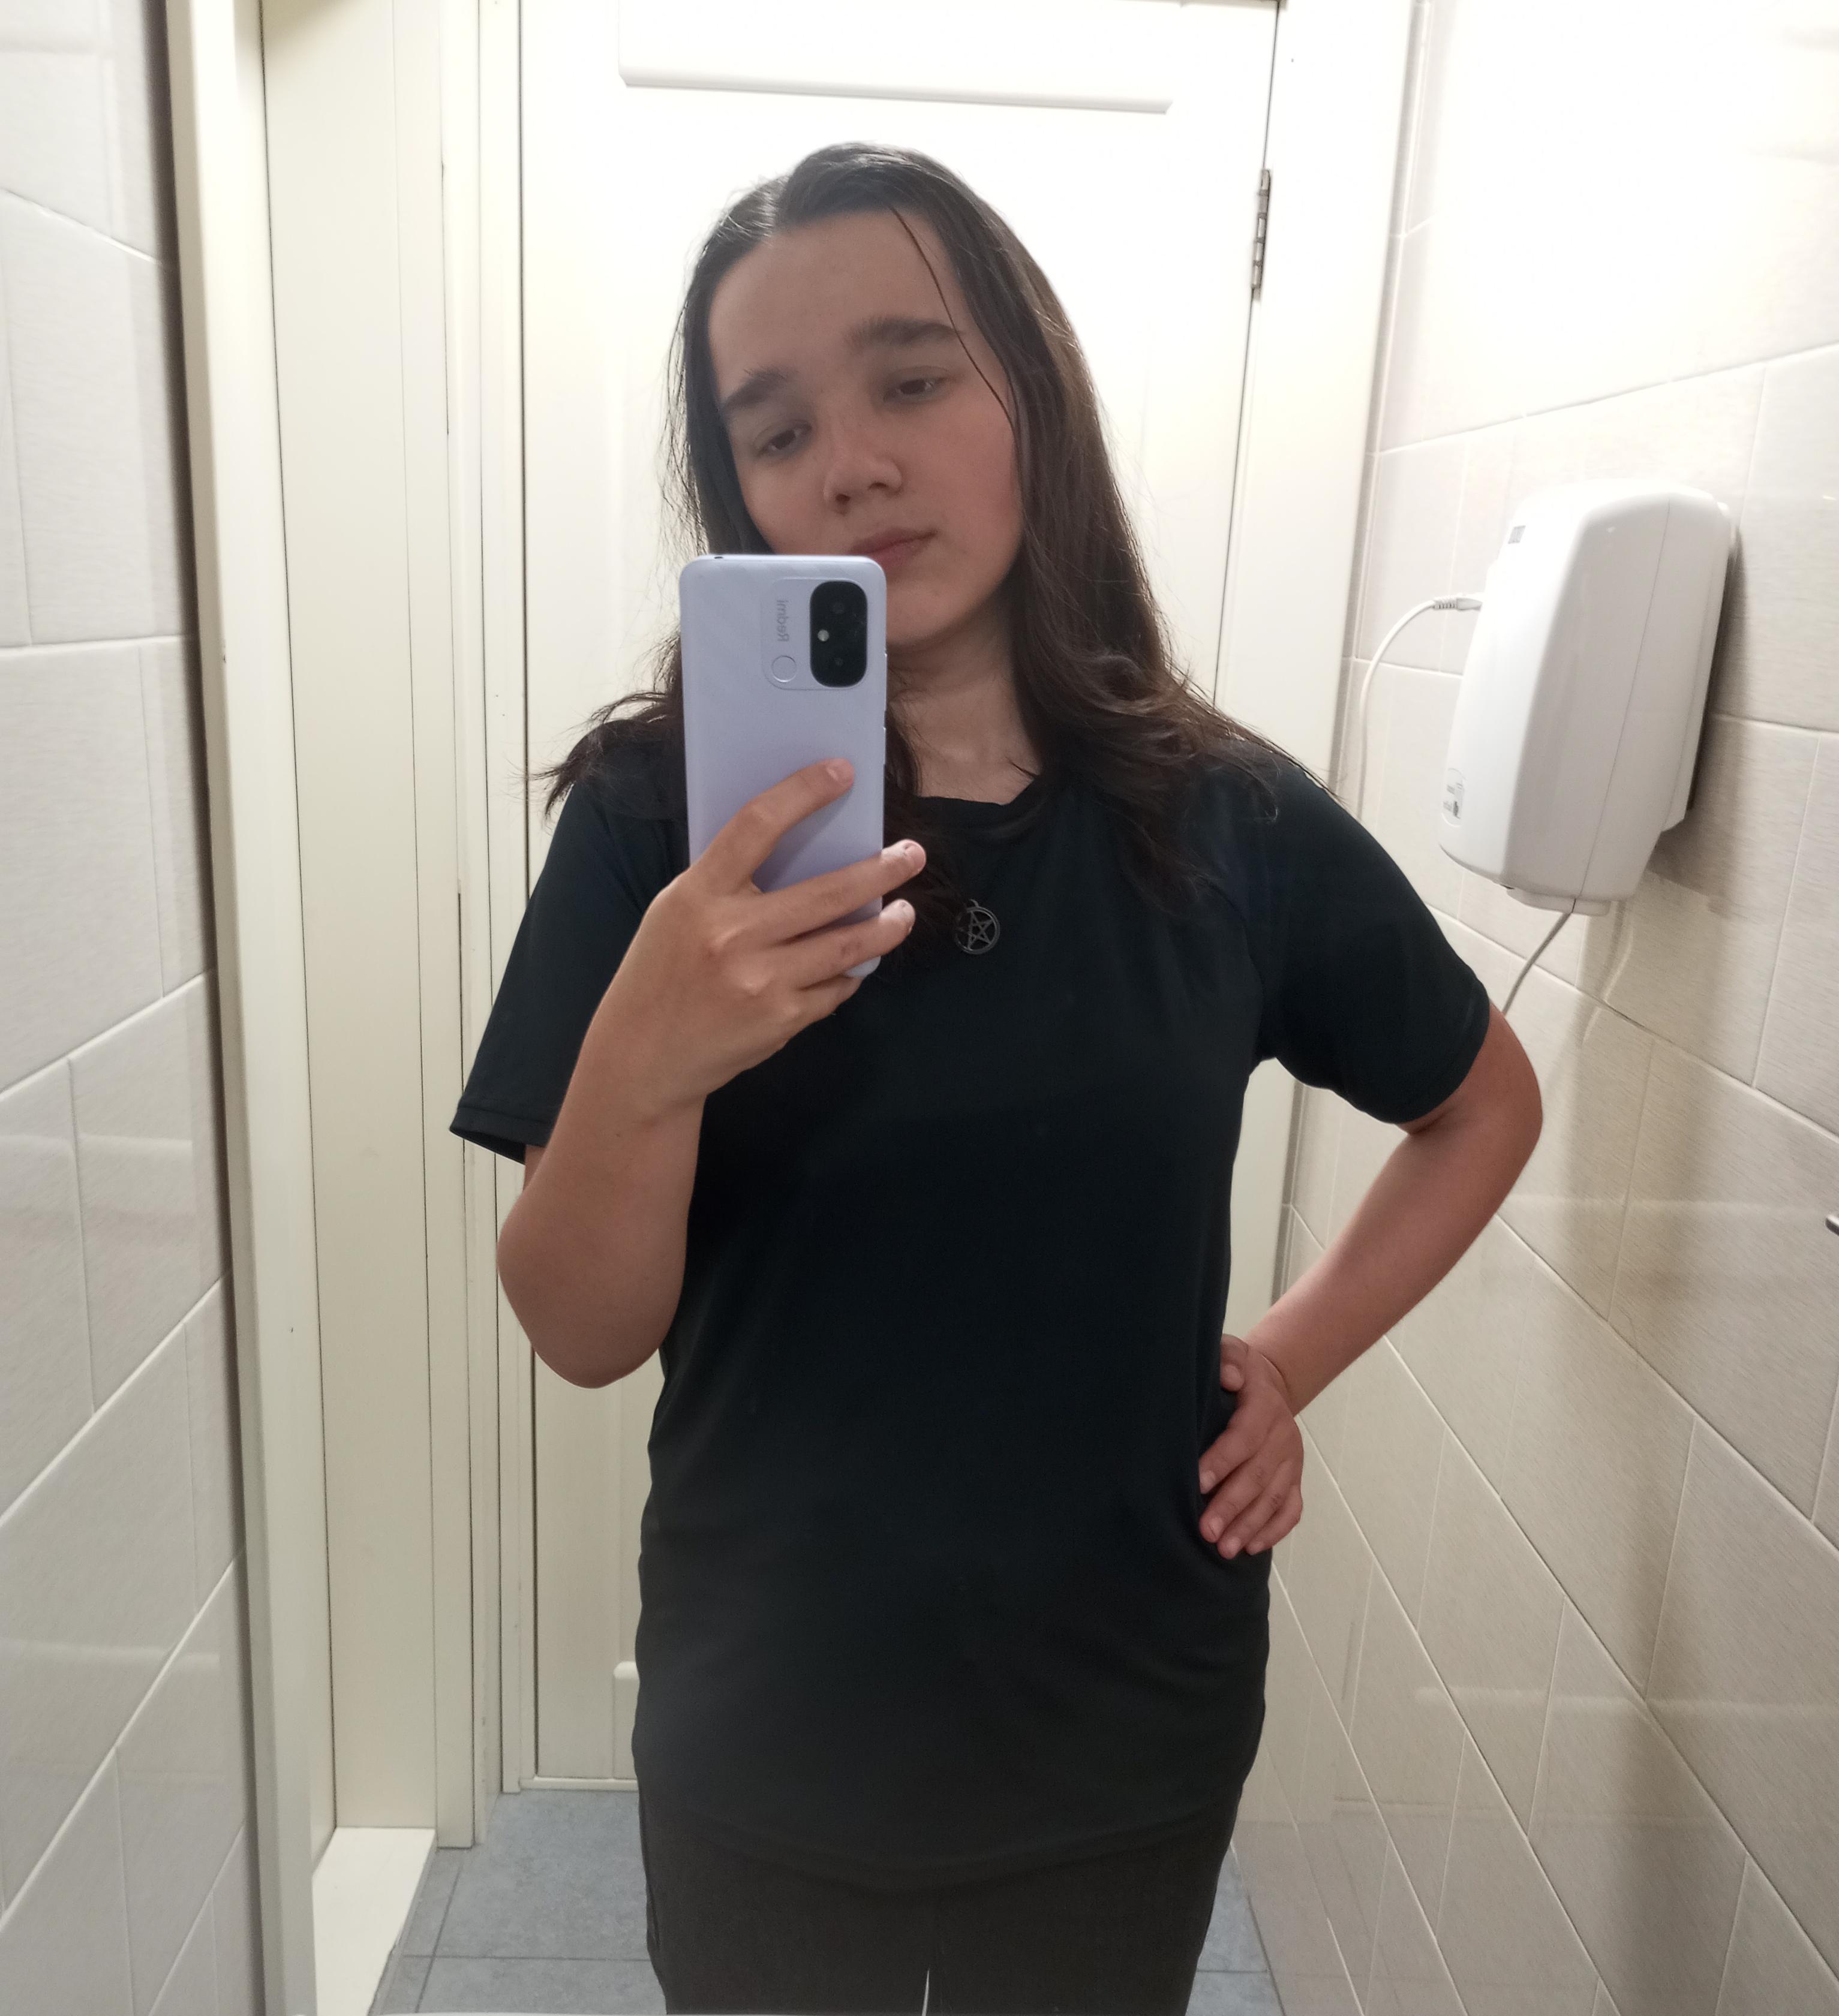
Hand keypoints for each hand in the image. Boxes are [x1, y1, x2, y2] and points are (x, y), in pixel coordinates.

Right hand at [602, 759, 924, 1113]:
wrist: (643, 1057)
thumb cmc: (661, 974)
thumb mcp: (677, 913)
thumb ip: (729, 884)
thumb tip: (804, 852)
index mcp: (698, 895)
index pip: (756, 826)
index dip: (803, 792)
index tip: (841, 772)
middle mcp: (731, 935)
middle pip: (827, 892)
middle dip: (881, 870)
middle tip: (911, 855)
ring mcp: (760, 981)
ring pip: (847, 945)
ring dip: (886, 926)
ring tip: (904, 911)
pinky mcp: (782, 1019)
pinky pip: (835, 987)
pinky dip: (850, 971)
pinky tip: (857, 962)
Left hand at [1196, 1334, 1303, 1558]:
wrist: (1269, 1383)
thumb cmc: (1238, 1372)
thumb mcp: (1233, 1352)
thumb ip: (1228, 1359)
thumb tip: (1231, 1379)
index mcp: (1264, 1406)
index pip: (1244, 1436)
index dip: (1223, 1460)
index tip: (1198, 1482)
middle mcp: (1283, 1435)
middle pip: (1259, 1475)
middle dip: (1231, 1505)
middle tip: (1206, 1531)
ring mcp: (1292, 1460)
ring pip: (1274, 1498)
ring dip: (1249, 1526)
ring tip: (1224, 1548)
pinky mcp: (1295, 1478)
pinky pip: (1291, 1509)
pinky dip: (1274, 1530)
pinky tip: (1252, 1547)